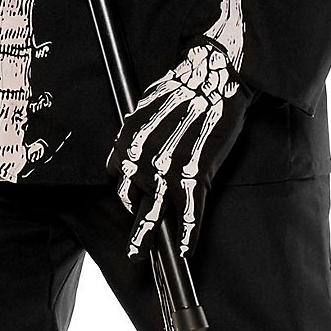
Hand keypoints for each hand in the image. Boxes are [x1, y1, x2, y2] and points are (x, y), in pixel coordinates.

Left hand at [107, 38, 252, 257]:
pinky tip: (186, 250)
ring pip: (154, 212)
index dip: (127, 191)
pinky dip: (189, 235)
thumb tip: (137, 142)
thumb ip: (139, 129)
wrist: (213, 75)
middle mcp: (141, 158)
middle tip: (132, 245)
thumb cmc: (184, 85)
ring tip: (139, 256)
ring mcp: (167, 169)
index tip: (135, 201)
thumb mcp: (147, 105)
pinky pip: (190, 213)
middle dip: (134, 219)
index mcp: (126, 140)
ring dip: (146, 238)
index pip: (118, 176)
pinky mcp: (195, 175)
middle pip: (132, 198)